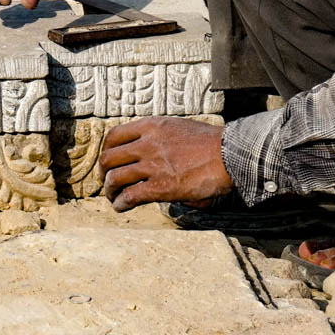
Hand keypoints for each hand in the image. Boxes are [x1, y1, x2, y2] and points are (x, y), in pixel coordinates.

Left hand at [99, 116, 234, 211]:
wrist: (230, 154)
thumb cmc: (209, 143)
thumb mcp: (178, 128)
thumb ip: (158, 137)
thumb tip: (146, 151)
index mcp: (151, 126)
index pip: (114, 136)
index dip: (106, 152)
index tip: (108, 162)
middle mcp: (147, 144)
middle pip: (109, 158)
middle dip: (103, 173)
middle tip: (107, 182)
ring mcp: (153, 165)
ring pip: (115, 178)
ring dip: (110, 191)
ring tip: (113, 198)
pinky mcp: (161, 187)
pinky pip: (130, 196)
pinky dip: (121, 204)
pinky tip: (122, 208)